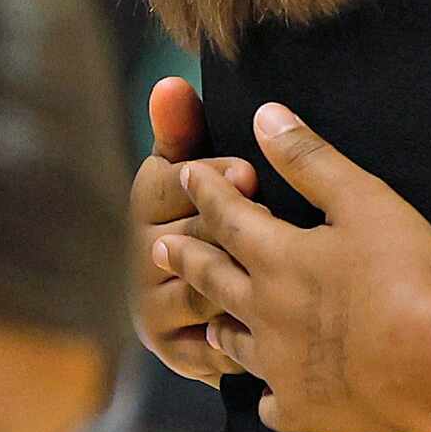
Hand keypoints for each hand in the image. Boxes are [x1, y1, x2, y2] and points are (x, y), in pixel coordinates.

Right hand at [130, 77, 256, 384]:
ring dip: (242, 286)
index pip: (171, 182)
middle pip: (191, 237)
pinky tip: (278, 330)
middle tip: (273, 221)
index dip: (214, 177)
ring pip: (201, 292)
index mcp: (151, 199)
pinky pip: (208, 346)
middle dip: (234, 229)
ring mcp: (155, 304)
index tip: (250, 171)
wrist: (223, 288)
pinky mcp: (175, 348)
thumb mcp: (197, 159)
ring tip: (285, 281)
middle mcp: (145, 253)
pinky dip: (241, 339)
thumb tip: (170, 83)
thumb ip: (184, 126)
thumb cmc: (216, 206)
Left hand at [157, 103, 430, 431]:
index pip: (230, 217)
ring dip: (220, 326)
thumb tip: (265, 115)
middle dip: (190, 257)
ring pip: (235, 344)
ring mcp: (280, 365)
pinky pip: (274, 402)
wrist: (424, 362)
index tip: (187, 173)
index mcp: (279, 258)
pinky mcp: (303, 407)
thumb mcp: (363, 200)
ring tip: (209, 321)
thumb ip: (311, 160)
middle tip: (160, 246)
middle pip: (215, 281)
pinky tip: (272, 393)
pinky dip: (269, 393)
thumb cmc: (401, 271)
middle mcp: (265, 312)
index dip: (209, 192)